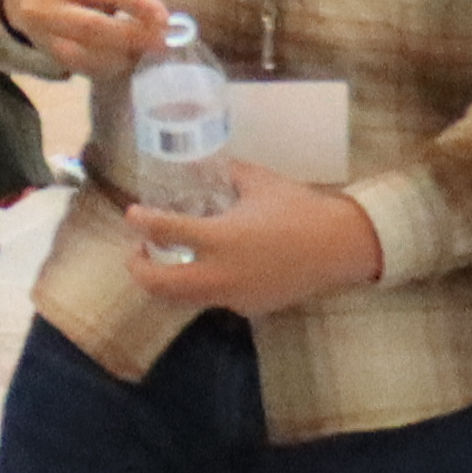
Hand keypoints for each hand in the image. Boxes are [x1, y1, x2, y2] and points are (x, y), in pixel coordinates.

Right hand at [0, 0, 169, 78]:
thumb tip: (149, 16)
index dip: (138, 5)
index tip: (165, 17)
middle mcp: (47, 7)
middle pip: (94, 28)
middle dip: (133, 38)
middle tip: (162, 43)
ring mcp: (44, 35)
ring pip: (87, 56)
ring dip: (123, 56)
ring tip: (146, 50)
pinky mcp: (48, 55)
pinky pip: (82, 68)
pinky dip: (109, 66)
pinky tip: (126, 58)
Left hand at [121, 157, 383, 321]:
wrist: (339, 247)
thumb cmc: (300, 209)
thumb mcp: (260, 183)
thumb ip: (230, 175)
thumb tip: (212, 165)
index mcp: (219, 238)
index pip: (165, 232)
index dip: (142, 222)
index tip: (133, 215)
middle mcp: (219, 273)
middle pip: (159, 284)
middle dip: (139, 269)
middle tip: (138, 253)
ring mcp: (232, 296)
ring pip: (182, 299)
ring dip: (166, 284)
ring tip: (165, 265)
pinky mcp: (248, 307)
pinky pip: (212, 300)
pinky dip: (200, 287)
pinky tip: (209, 271)